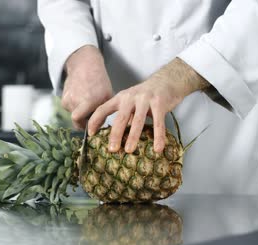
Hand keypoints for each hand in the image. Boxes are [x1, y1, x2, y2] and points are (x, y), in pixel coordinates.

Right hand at [62, 45, 112, 129]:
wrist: (85, 66)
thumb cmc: (100, 82)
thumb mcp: (107, 97)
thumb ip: (102, 113)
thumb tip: (97, 128)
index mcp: (88, 101)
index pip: (78, 121)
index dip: (84, 126)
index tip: (91, 126)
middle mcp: (75, 100)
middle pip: (76, 120)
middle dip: (83, 120)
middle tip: (91, 113)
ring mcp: (67, 98)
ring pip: (73, 113)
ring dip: (79, 111)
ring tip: (86, 101)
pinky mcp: (63, 96)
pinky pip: (68, 107)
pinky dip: (74, 106)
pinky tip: (80, 97)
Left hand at [88, 58, 209, 152]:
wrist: (166, 81)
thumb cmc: (146, 96)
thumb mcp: (131, 102)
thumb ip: (124, 116)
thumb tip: (116, 137)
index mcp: (120, 98)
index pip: (103, 109)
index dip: (95, 121)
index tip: (90, 134)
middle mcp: (131, 97)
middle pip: (120, 118)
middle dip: (115, 135)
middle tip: (112, 149)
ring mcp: (145, 100)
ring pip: (137, 120)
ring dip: (133, 137)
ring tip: (129, 150)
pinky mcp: (160, 103)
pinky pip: (158, 123)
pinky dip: (158, 137)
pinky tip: (157, 149)